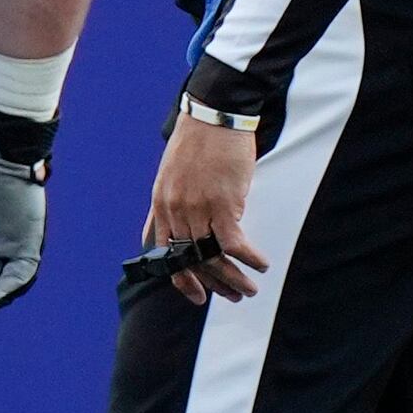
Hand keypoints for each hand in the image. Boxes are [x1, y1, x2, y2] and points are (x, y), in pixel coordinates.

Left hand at [138, 110, 268, 306]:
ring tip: (249, 289)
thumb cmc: (195, 144)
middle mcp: (176, 211)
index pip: (167, 255)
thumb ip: (162, 209)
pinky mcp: (223, 204)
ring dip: (233, 278)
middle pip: (192, 261)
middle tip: (232, 296)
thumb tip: (151, 236)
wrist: (213, 116)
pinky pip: (233, 243)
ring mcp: (198, 209)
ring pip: (213, 257)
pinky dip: (249, 258)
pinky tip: (261, 264)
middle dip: (213, 285)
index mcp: (161, 206)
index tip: (196, 296)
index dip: (182, 281)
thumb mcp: (167, 178)